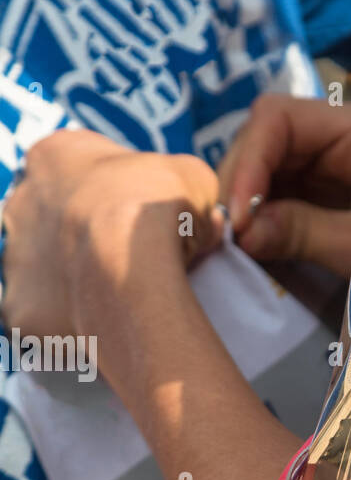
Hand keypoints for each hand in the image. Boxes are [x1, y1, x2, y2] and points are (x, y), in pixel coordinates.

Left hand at [1, 129, 220, 368]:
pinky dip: (73, 323)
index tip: (146, 217)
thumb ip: (187, 189)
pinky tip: (107, 325)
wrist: (131, 265)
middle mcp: (21, 201)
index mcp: (53, 155)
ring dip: (80, 279)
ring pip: (49, 270)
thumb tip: (203, 218)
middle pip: (58, 220)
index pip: (82, 171)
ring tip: (124, 294)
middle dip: (92, 237)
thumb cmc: (157, 208)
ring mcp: (14, 258)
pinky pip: (48, 318)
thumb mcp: (194, 178)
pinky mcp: (20, 309)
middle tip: (135, 257)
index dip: (120, 195)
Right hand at [218, 94, 350, 274]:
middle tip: (228, 237)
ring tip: (238, 246)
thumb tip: (243, 233)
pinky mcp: (328, 192)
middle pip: (266, 140)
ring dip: (247, 204)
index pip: (277, 118)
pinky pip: (283, 193)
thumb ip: (304, 232)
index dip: (247, 161)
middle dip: (241, 184)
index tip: (235, 215)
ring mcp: (331, 164)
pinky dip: (264, 217)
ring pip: (268, 169)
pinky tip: (255, 245)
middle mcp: (338, 136)